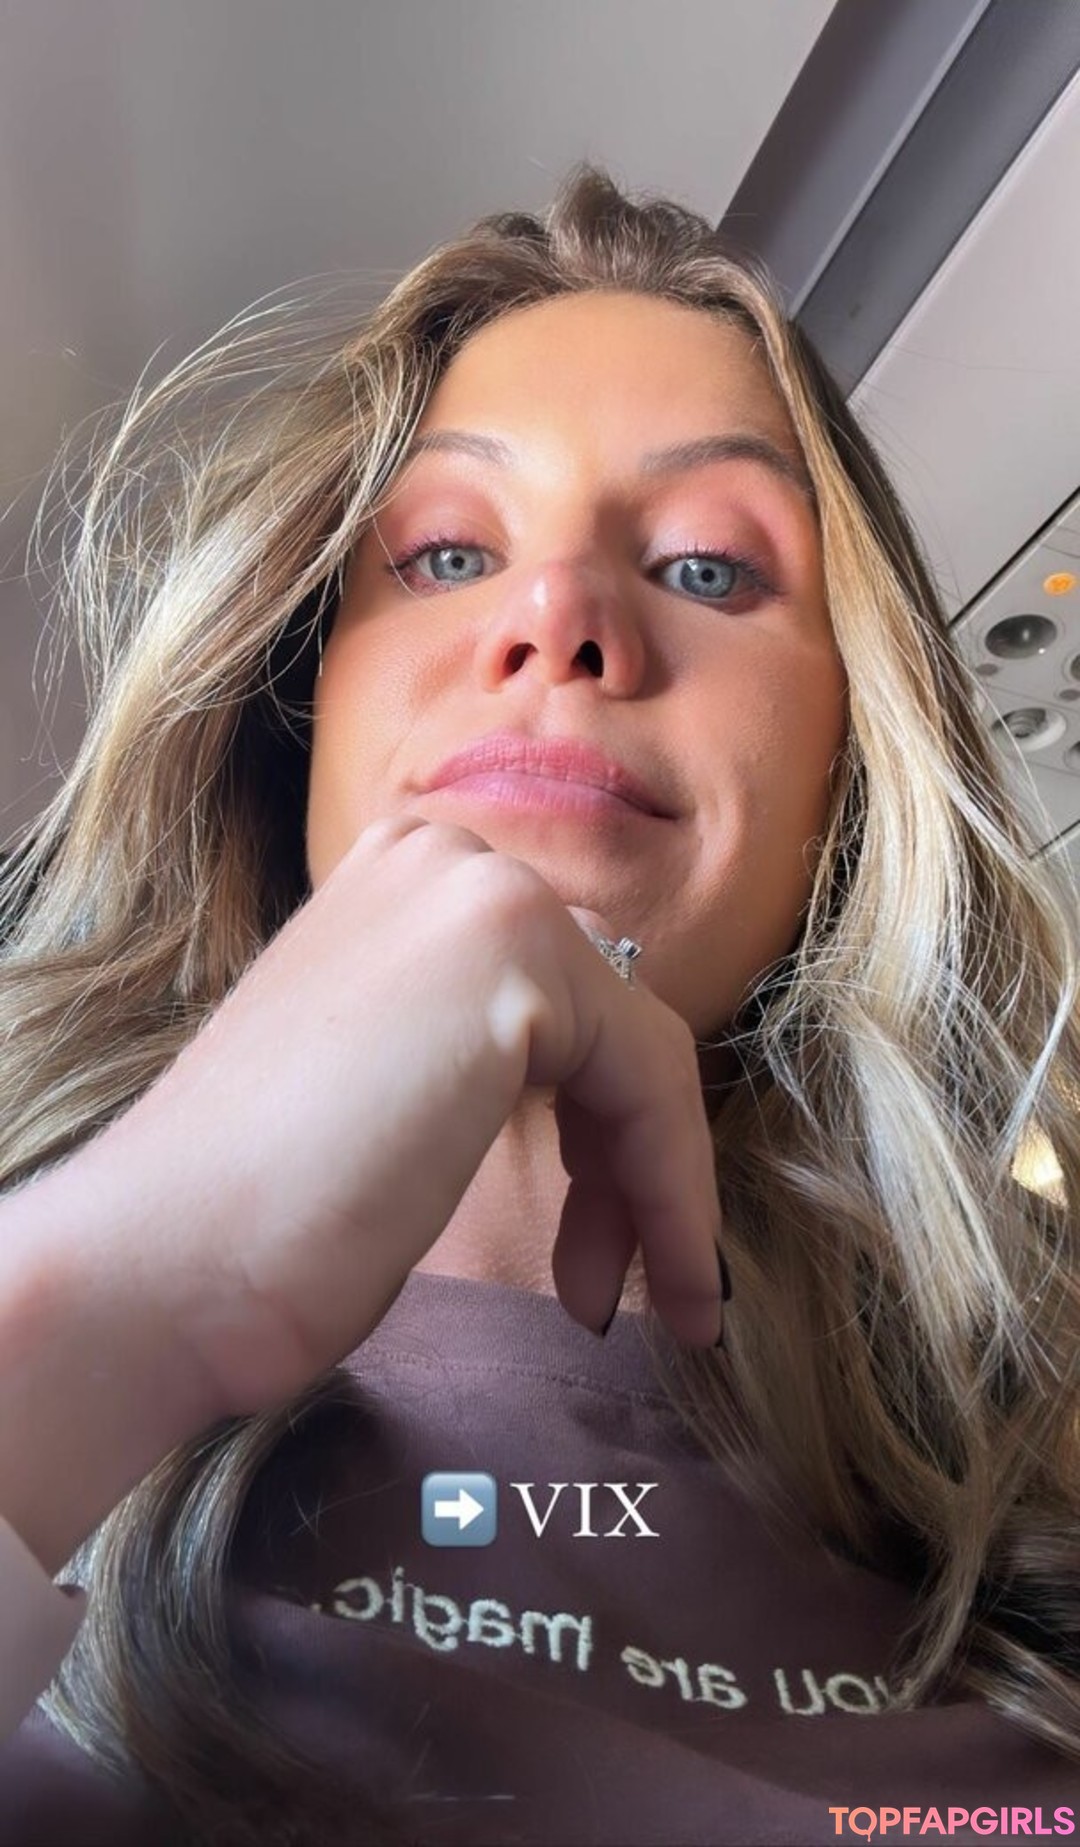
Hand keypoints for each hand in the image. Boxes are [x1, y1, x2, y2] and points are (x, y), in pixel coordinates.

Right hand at [95, 814, 724, 1417]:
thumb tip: (598, 1095)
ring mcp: (479, 895)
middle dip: (619, 1166)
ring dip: (647, 1194)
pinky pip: (653, 1088)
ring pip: (642, 1056)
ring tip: (608, 1303)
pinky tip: (658, 1288)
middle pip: (607, 1023)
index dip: (593, 1138)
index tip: (596, 1257)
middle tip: (596, 1285)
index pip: (560, 1001)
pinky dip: (673, 1197)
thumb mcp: (389, 1086)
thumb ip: (476, 1048)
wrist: (163, 1261)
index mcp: (402, 882)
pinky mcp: (515, 957)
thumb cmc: (254, 1211)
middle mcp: (444, 859)